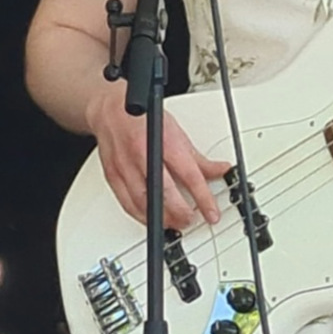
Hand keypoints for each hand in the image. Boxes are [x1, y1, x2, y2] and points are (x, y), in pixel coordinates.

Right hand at [85, 85, 231, 230]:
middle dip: (180, 211)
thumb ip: (198, 158)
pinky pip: (126, 203)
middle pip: (164, 191)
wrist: (112, 110)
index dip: (203, 197)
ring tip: (175, 222)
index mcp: (165, 143)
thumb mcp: (178, 133)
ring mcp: (125, 167)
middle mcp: (144, 155)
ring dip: (161, 217)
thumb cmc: (146, 119)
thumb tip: (220, 170)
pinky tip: (152, 219)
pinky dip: (141, 215)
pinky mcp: (113, 176)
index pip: (189, 175)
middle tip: (192, 219)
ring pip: (143, 201)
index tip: (212, 212)